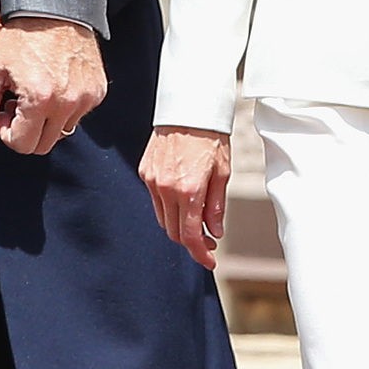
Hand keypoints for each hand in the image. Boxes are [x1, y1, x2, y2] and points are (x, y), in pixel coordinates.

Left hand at [0, 18, 105, 154]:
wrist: (57, 12)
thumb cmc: (23, 36)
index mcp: (40, 99)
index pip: (23, 145)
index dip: (8, 133)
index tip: (5, 113)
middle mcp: (67, 103)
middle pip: (43, 145)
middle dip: (27, 131)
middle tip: (18, 106)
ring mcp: (86, 99)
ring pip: (62, 131)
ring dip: (47, 120)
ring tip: (37, 94)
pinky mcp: (97, 92)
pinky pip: (78, 114)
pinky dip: (65, 107)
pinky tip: (54, 86)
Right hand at [139, 126, 230, 270]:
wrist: (189, 108)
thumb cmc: (211, 137)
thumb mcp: (222, 173)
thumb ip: (217, 206)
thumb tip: (215, 231)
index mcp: (188, 190)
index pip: (191, 235)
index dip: (200, 253)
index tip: (209, 260)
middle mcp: (166, 188)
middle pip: (174, 232)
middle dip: (192, 242)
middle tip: (208, 243)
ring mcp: (152, 180)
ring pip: (163, 219)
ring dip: (180, 227)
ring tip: (199, 223)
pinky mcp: (145, 172)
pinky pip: (156, 201)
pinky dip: (169, 209)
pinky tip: (184, 204)